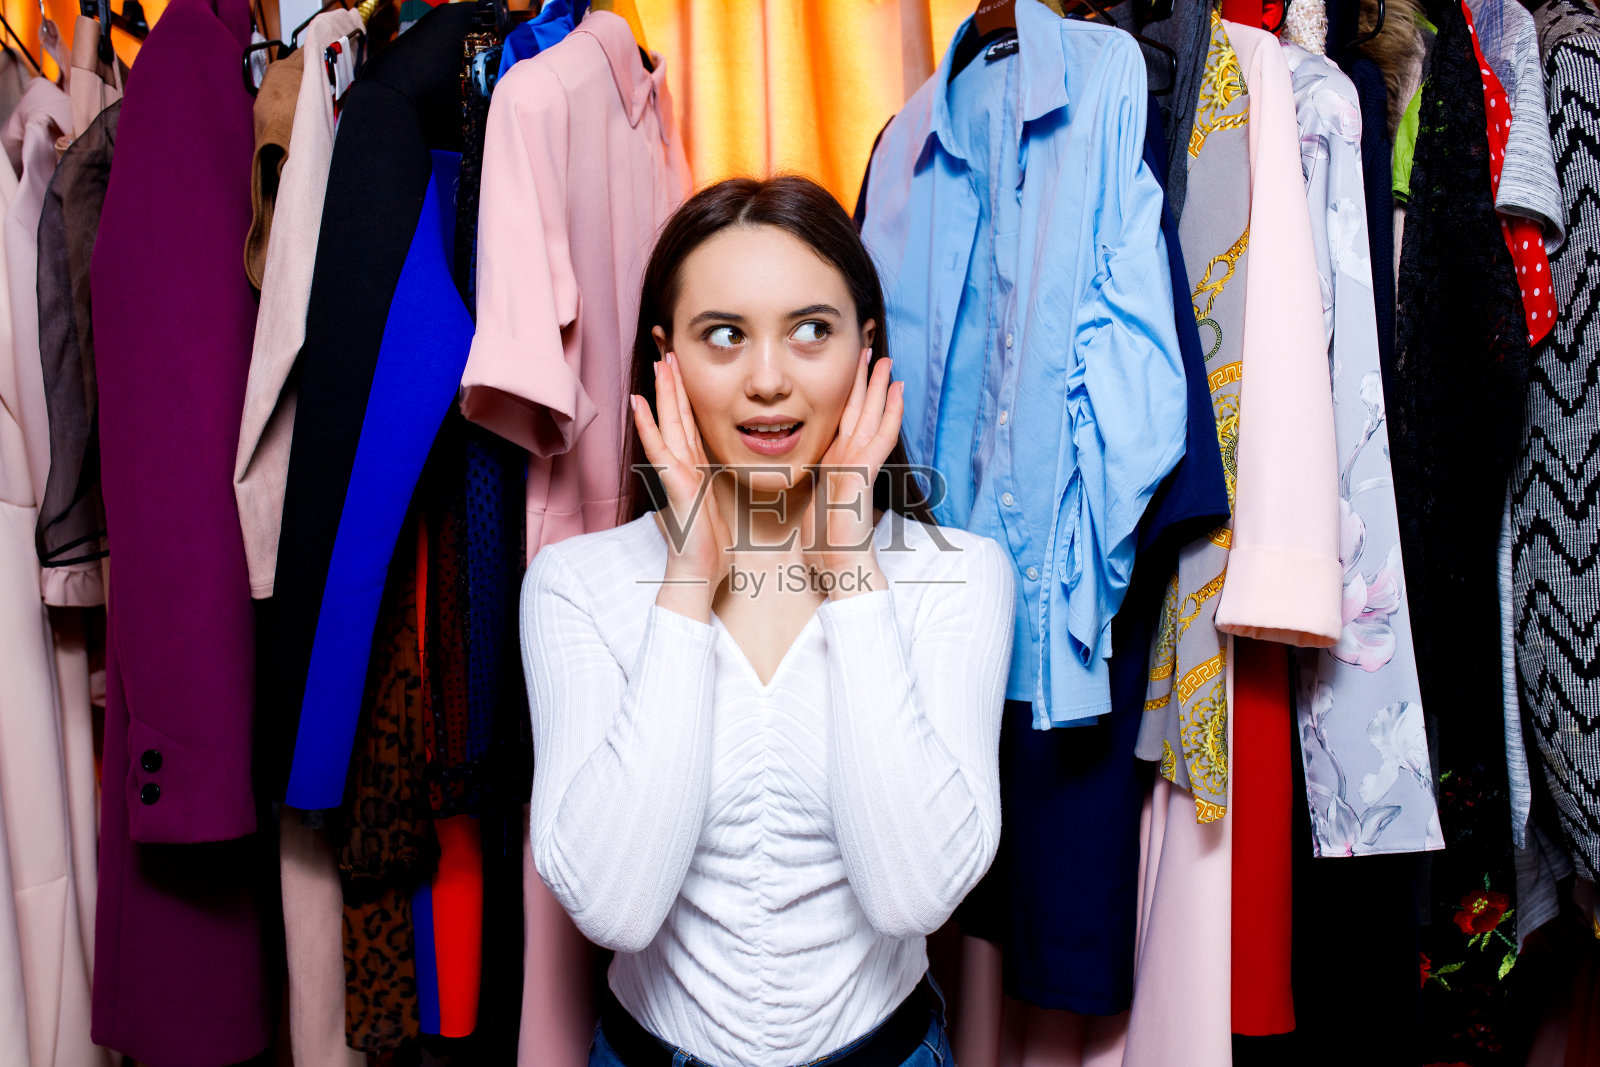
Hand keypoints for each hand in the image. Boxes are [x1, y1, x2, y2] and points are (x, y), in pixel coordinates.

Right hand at [631, 353, 729, 619]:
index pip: (688, 421)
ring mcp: (677, 474)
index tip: (681, 365)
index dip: (684, 393)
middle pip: (676, 415)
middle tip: (666, 348)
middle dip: (671, 383)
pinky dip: (650, 428)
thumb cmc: (704, 544)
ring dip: (661, 395)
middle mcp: (683, 466)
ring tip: (657, 366)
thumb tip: (702, 473)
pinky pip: (662, 452)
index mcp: (694, 467)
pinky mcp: (677, 487)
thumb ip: (702, 484)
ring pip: (668, 426)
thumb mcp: (710, 504)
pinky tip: (640, 407)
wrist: (698, 573)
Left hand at [801, 350, 903, 597]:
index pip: (845, 425)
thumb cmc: (827, 547)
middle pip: (860, 415)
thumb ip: (819, 488)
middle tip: (875, 354)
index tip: (855, 375)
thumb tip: (818, 484)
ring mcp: (858, 469)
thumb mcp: (814, 507)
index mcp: (837, 468)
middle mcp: (850, 463)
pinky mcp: (862, 477)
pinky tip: (897, 394)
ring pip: (871, 420)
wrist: (840, 569)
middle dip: (868, 385)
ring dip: (880, 391)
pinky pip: (878, 439)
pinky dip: (889, 415)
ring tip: (887, 364)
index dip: (851, 398)